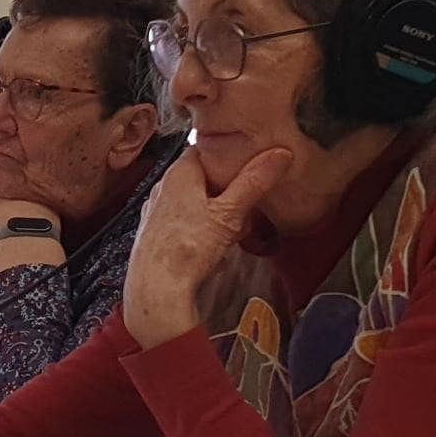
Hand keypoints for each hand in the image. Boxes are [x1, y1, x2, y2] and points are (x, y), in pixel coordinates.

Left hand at [122, 148, 291, 348]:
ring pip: (196, 204)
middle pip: (202, 178)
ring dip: (217, 215)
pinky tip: (214, 250)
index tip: (247, 164)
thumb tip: (278, 155)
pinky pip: (186, 225)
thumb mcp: (230, 212)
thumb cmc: (187, 248)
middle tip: (245, 207)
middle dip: (227, 192)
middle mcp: (164, 188)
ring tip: (232, 233)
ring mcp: (157, 211)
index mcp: (179, 173)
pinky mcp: (157, 234)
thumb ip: (254, 182)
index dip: (227, 155)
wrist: (157, 288)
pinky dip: (202, 233)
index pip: (205, 148)